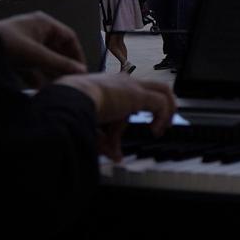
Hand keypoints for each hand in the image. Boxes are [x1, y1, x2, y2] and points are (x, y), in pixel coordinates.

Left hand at [0, 14, 86, 85]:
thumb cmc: (3, 43)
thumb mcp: (36, 55)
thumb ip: (60, 63)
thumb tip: (81, 71)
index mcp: (44, 23)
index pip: (69, 38)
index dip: (77, 54)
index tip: (81, 70)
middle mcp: (36, 30)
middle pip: (57, 49)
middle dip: (63, 66)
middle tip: (70, 80)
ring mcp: (25, 42)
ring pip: (44, 58)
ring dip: (50, 72)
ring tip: (56, 86)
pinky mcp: (15, 53)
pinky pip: (31, 65)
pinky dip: (36, 76)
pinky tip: (39, 87)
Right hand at [54, 72, 176, 161]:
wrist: (70, 99)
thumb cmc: (72, 111)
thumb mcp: (91, 129)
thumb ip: (105, 142)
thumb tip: (116, 157)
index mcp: (107, 86)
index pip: (128, 98)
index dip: (129, 119)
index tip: (126, 134)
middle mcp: (121, 83)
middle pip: (152, 86)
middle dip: (162, 103)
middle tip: (161, 123)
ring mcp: (131, 86)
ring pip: (162, 89)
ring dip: (168, 107)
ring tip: (166, 126)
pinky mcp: (138, 94)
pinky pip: (161, 102)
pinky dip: (163, 117)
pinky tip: (155, 130)